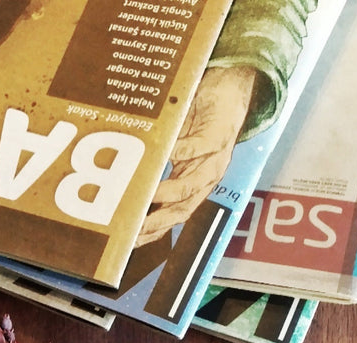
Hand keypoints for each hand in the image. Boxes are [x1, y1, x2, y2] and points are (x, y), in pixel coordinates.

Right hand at [135, 66, 256, 246]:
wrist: (232, 87)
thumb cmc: (199, 117)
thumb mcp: (175, 146)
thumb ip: (157, 161)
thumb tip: (124, 171)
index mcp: (192, 183)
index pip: (172, 216)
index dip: (153, 232)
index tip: (130, 240)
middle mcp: (205, 179)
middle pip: (181, 210)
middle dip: (158, 222)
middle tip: (135, 227)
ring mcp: (214, 161)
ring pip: (190, 186)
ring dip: (168, 193)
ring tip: (147, 193)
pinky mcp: (218, 138)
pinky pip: (198, 148)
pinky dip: (180, 152)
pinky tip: (163, 153)